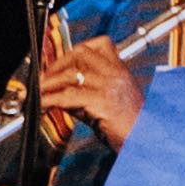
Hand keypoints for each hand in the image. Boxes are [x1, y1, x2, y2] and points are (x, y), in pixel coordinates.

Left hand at [34, 32, 145, 152]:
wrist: (147, 141)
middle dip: (58, 64)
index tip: (61, 63)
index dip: (75, 51)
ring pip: (71, 75)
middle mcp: (117, 74)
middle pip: (81, 53)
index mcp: (122, 71)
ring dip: (48, 84)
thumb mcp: (110, 104)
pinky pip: (68, 96)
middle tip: (44, 79)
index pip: (99, 44)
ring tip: (37, 93)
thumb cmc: (132, 127)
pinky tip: (43, 105)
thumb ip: (87, 95)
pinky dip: (50, 100)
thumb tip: (60, 93)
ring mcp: (110, 86)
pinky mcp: (102, 102)